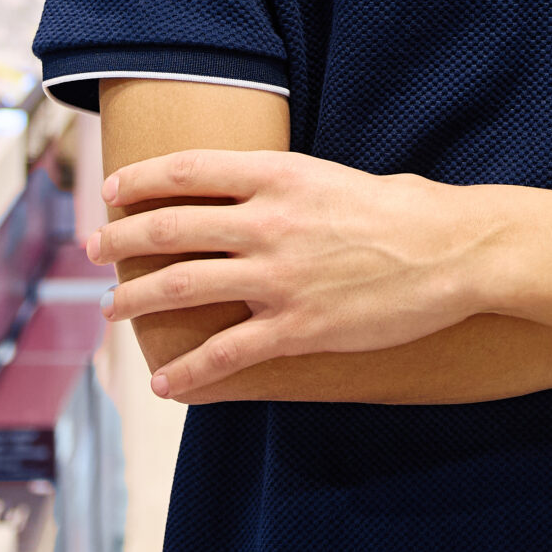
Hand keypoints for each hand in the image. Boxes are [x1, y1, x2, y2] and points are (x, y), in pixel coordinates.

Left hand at [91, 150, 490, 399]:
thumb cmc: (408, 210)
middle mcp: (268, 220)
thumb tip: (256, 193)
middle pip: (169, 226)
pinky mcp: (297, 326)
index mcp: (279, 173)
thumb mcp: (338, 176)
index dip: (141, 180)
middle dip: (120, 240)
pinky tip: (166, 382)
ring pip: (181, 286)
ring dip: (135, 300)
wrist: (456, 251)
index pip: (188, 169)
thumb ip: (289, 184)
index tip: (114, 191)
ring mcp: (279, 276)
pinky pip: (224, 353)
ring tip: (113, 310)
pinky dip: (188, 371)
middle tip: (95, 251)